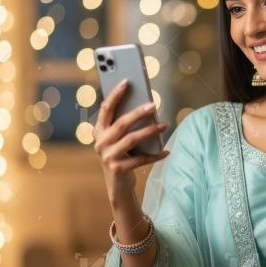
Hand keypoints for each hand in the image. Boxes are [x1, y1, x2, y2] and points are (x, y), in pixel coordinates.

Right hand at [93, 79, 170, 201]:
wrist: (117, 184)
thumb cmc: (122, 155)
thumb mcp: (119, 139)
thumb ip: (126, 125)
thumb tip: (146, 106)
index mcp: (99, 131)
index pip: (106, 109)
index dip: (115, 94)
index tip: (127, 82)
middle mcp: (100, 143)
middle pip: (121, 124)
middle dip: (138, 113)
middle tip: (154, 105)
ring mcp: (108, 157)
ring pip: (132, 140)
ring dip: (150, 131)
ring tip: (164, 125)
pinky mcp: (118, 169)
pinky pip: (140, 159)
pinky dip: (155, 155)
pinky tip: (166, 151)